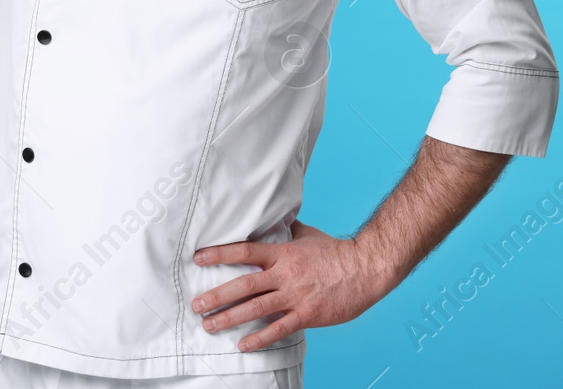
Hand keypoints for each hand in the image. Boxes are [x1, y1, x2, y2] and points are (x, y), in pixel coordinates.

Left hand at [190, 219, 398, 352]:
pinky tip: (243, 344)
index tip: (198, 258)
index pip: (245, 251)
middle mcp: (285, 274)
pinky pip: (279, 328)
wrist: (366, 269)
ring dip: (229, 317)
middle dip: (217, 295)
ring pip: (256, 308)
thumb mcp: (308, 235)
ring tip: (209, 324)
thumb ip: (287, 230)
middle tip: (196, 304)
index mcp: (283, 253)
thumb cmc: (336, 252)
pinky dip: (259, 338)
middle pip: (244, 284)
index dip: (219, 254)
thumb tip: (274, 218)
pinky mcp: (307, 314)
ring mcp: (296, 295)